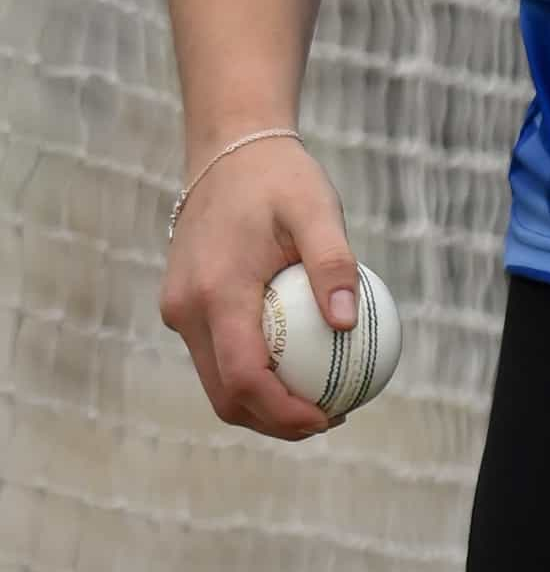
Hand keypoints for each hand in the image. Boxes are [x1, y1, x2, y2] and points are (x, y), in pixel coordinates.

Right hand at [159, 137, 358, 441]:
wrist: (229, 149)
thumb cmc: (280, 178)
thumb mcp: (317, 209)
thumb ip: (333, 263)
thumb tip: (349, 324)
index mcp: (216, 292)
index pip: (245, 377)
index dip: (285, 413)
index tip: (330, 417)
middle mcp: (187, 309)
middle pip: (225, 395)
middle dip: (275, 422)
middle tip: (330, 417)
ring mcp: (179, 310)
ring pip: (216, 382)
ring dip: (262, 405)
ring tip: (318, 401)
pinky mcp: (183, 306)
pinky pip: (216, 355)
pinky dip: (251, 374)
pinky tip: (298, 365)